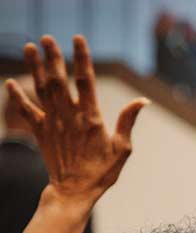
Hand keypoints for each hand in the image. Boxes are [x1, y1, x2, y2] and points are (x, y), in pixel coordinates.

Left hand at [5, 35, 147, 215]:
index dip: (81, 58)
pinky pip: (27, 111)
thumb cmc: (102, 172)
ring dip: (34, 67)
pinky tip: (10, 82)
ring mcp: (53, 123)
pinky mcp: (40, 133)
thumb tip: (142, 101)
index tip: (77, 39)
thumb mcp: (122, 149)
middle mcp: (70, 117)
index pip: (86, 81)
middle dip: (52, 57)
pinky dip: (17, 97)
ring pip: (42, 89)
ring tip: (28, 47)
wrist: (75, 192)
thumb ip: (128, 122)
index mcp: (92, 118)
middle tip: (47, 38)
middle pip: (59, 79)